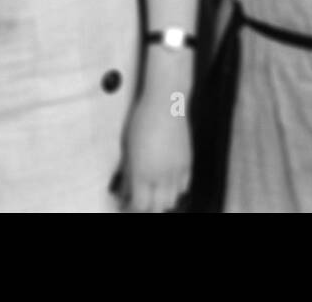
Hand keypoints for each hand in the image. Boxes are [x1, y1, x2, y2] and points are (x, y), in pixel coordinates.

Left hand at [120, 86, 191, 211]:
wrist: (167, 103)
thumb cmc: (142, 120)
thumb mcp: (127, 147)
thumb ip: (127, 173)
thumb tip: (124, 192)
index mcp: (143, 172)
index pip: (139, 205)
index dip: (131, 207)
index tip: (125, 204)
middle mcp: (161, 175)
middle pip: (157, 208)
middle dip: (147, 207)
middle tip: (139, 200)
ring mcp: (177, 170)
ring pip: (172, 200)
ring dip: (162, 200)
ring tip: (153, 191)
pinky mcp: (188, 163)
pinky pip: (183, 187)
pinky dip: (175, 189)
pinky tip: (167, 181)